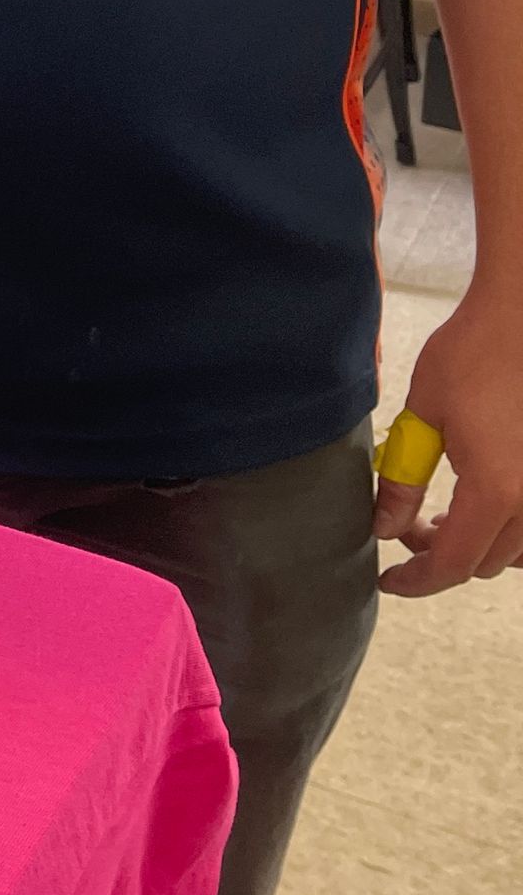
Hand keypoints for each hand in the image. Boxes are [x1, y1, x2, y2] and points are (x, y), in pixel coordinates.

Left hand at [375, 281, 522, 595]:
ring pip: (515, 550)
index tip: (387, 579)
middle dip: (438, 555)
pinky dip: (506, 526)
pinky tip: (481, 498)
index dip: (415, 581)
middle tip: (405, 524)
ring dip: (476, 544)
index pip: (451, 564)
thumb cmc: (472, 353)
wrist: (522, 314)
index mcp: (495, 491)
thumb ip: (402, 479)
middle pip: (483, 562)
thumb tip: (385, 527)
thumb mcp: (423, 415)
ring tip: (442, 514)